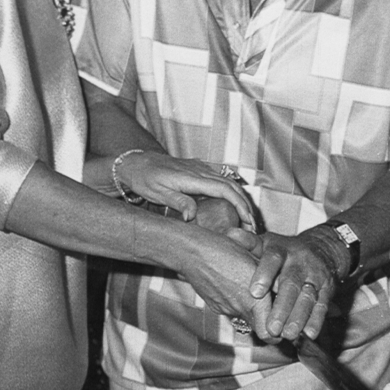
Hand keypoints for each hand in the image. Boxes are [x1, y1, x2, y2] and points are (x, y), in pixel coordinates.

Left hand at [118, 153, 254, 230]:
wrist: (137, 163)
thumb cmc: (145, 179)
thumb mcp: (158, 194)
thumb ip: (178, 202)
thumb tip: (192, 216)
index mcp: (192, 177)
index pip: (225, 190)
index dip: (239, 205)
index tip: (248, 221)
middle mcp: (200, 170)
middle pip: (232, 185)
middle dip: (246, 205)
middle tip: (253, 226)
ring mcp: (201, 167)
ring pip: (229, 182)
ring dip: (241, 199)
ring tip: (248, 218)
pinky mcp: (199, 168)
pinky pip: (221, 179)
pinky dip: (233, 191)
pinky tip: (235, 203)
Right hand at [180, 230, 279, 343]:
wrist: (195, 252)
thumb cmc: (227, 250)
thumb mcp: (257, 260)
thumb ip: (272, 279)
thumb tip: (286, 289)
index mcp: (255, 300)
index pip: (269, 334)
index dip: (278, 334)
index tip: (284, 327)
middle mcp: (241, 309)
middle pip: (259, 330)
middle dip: (268, 325)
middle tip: (276, 314)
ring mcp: (226, 309)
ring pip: (246, 319)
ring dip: (252, 312)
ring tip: (254, 294)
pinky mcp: (215, 306)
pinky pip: (231, 310)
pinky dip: (237, 304)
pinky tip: (236, 287)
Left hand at [248, 232, 339, 341]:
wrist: (322, 249)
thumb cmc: (285, 251)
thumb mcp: (268, 243)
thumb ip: (249, 243)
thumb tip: (230, 235)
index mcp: (281, 249)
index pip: (273, 259)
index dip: (264, 274)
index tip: (255, 292)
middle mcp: (299, 262)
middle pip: (291, 284)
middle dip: (282, 307)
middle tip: (272, 327)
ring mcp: (315, 275)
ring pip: (307, 297)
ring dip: (299, 317)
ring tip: (288, 335)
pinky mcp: (326, 289)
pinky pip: (322, 305)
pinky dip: (316, 320)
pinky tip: (309, 334)